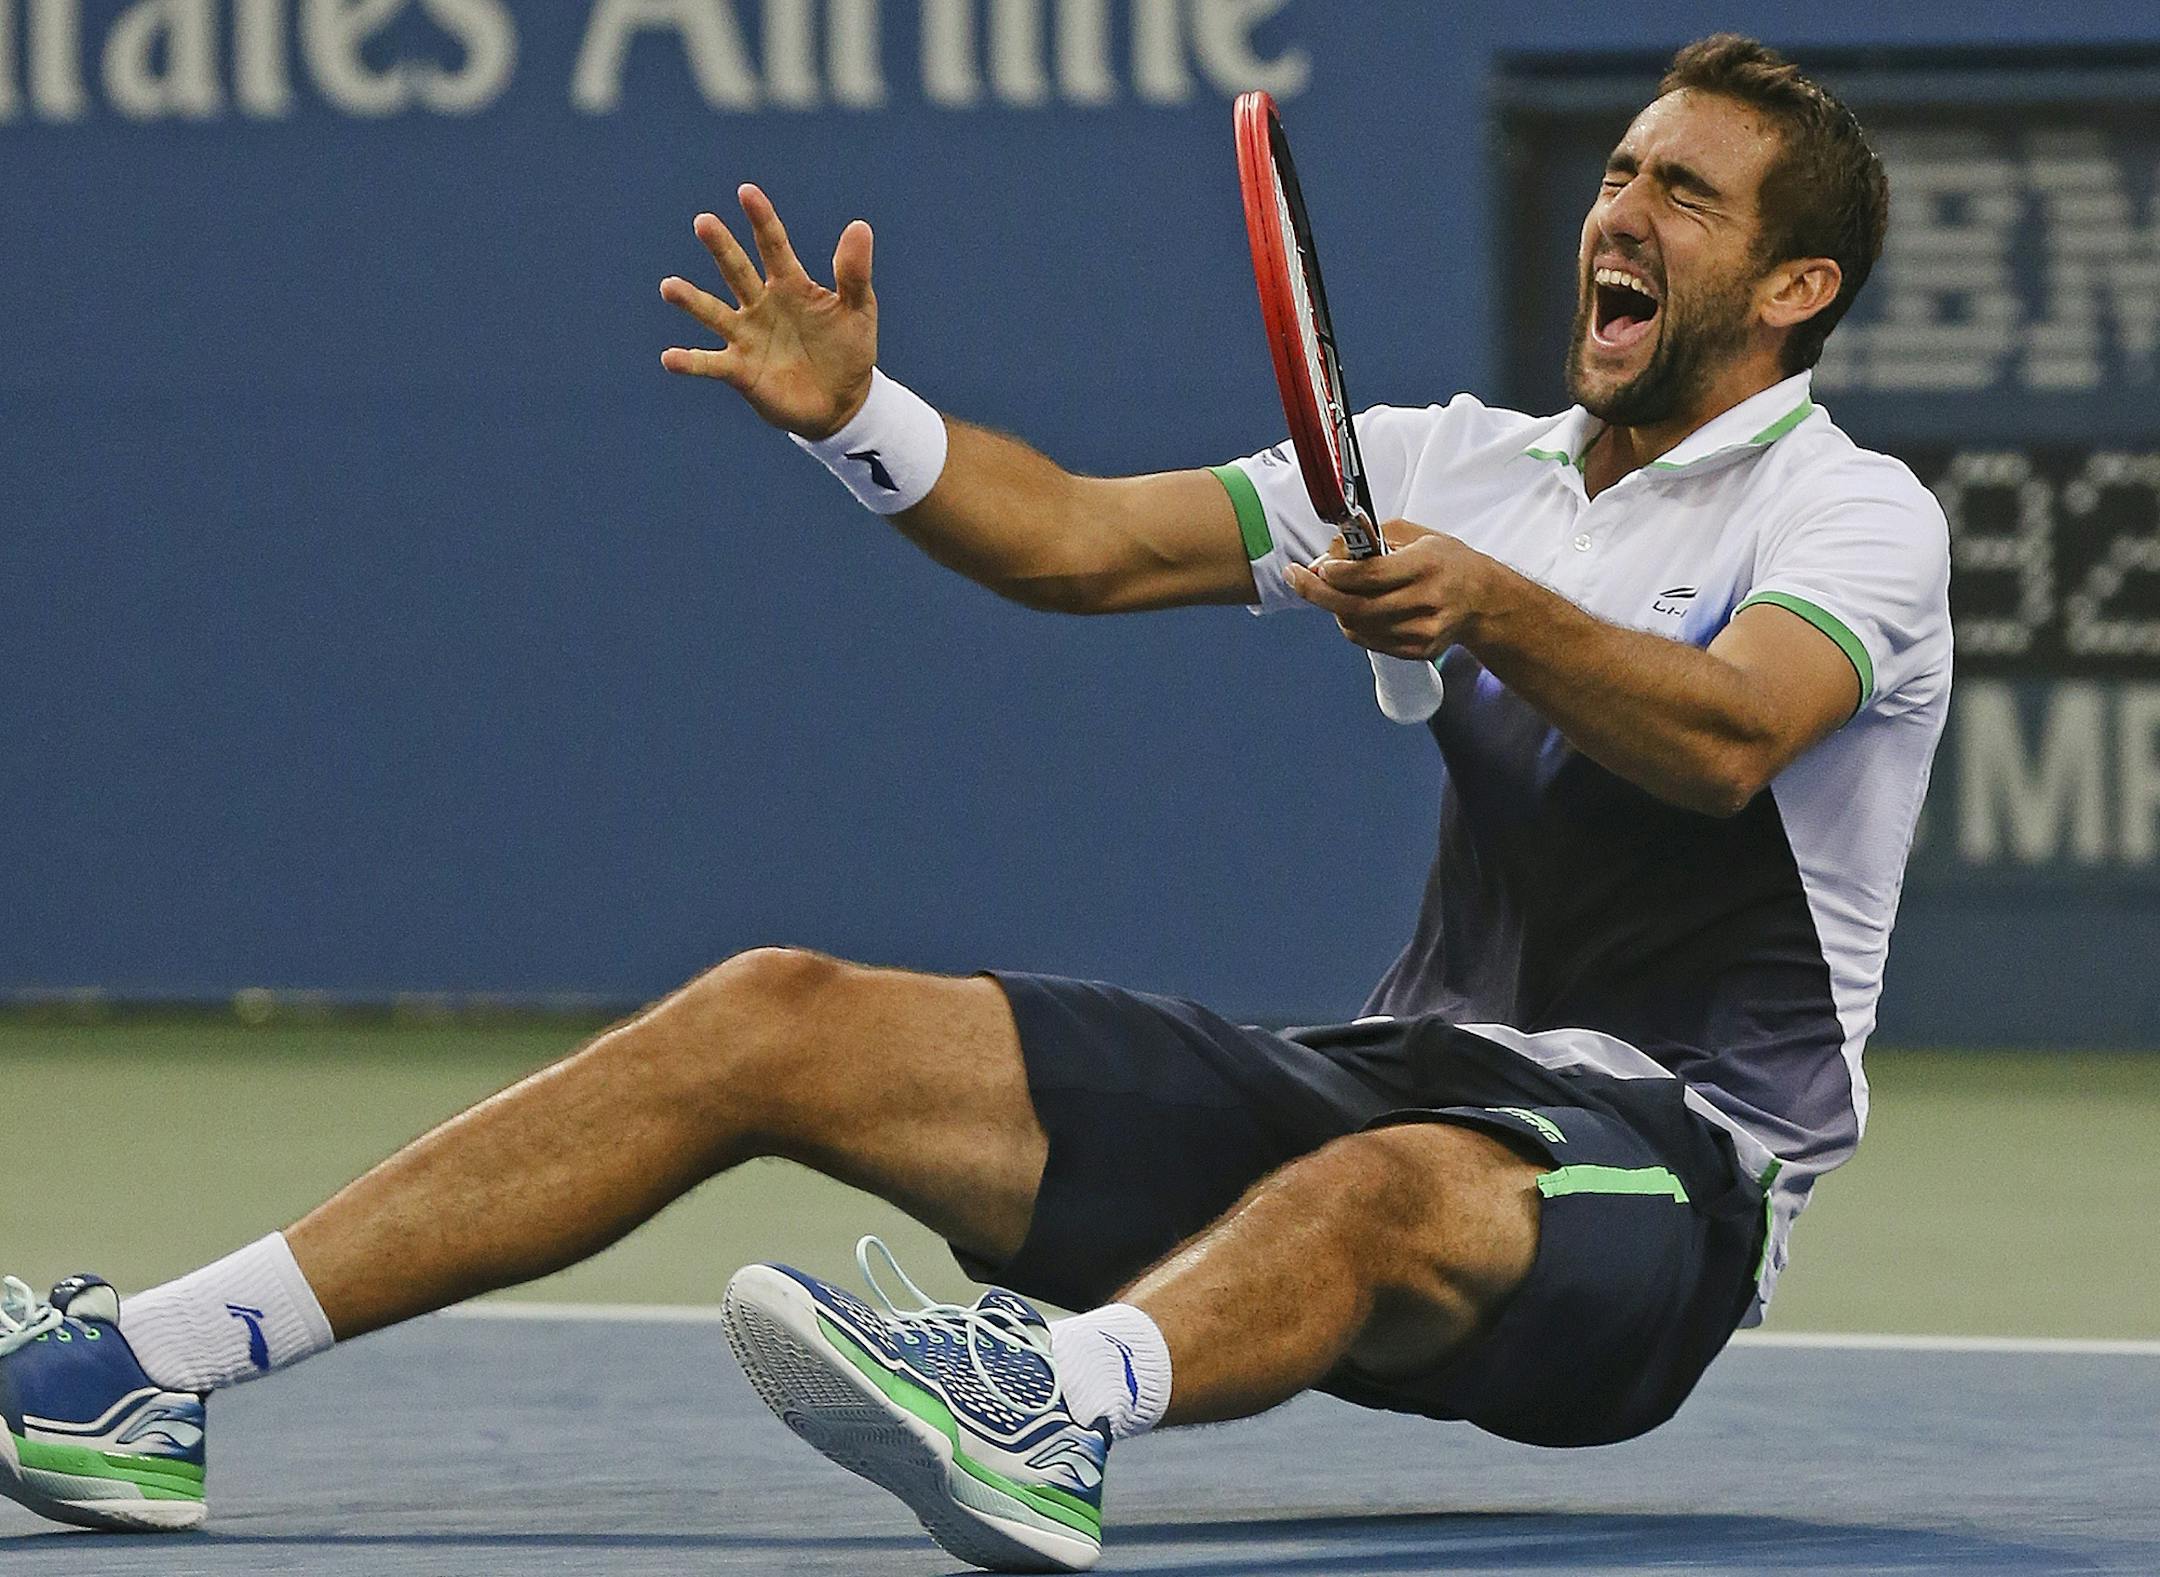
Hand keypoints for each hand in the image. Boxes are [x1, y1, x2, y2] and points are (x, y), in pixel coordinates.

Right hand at [659, 184, 876, 439]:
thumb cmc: (849, 350)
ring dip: (692, 300)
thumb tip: (859, 226)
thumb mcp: (859, 311)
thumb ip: (854, 273)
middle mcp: (761, 304)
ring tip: (670, 287)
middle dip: (722, 247)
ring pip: (714, 313)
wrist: (842, 402)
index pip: (773, 245)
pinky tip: (670, 358)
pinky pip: (711, 364)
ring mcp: (747, 336)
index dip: (761, 219)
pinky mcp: (740, 370)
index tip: (747, 192)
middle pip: (737, 270)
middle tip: (704, 222)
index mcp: (790, 284)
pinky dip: (690, 361)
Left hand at [1283, 520, 1489, 659]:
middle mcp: (1426, 600)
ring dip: (1334, 607)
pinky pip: (1368, 640)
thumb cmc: (1447, 562)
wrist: (1483, 601)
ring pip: (1357, 625)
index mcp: (1427, 565)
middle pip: (1357, 606)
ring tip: (1333, 589)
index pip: (1372, 574)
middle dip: (1318, 593)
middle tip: (1296, 578)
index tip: (1318, 566)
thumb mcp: (1417, 535)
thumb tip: (1330, 554)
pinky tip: (1355, 607)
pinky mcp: (1417, 650)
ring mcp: (1422, 631)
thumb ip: (1373, 539)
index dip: (1338, 573)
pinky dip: (1352, 623)